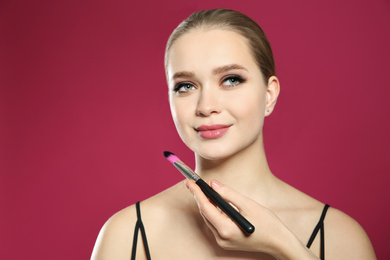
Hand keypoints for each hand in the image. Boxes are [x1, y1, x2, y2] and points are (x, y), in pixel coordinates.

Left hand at [185, 179, 317, 258]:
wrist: (279, 242)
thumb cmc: (267, 224)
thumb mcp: (248, 204)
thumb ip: (228, 194)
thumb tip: (212, 184)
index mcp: (226, 229)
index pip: (205, 207)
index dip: (197, 192)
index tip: (190, 181)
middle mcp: (221, 238)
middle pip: (205, 213)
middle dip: (200, 197)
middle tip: (196, 182)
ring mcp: (223, 242)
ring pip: (209, 218)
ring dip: (206, 204)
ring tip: (205, 189)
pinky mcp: (226, 242)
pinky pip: (215, 224)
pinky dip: (213, 212)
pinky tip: (215, 202)